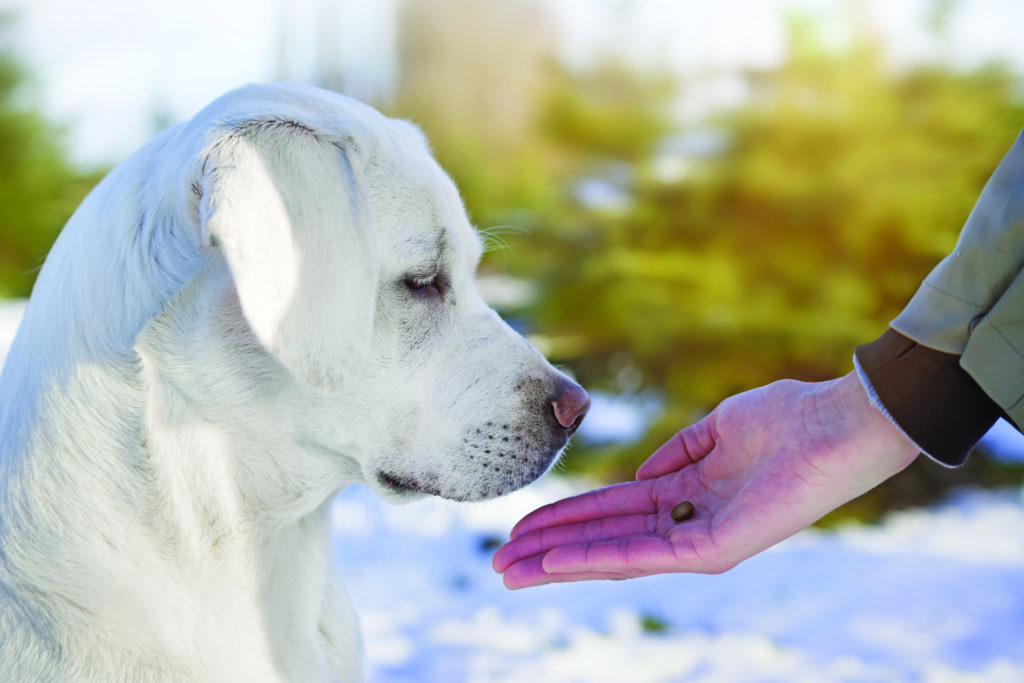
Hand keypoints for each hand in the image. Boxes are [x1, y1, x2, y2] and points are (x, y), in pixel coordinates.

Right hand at [493, 372, 918, 587]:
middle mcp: (690, 522)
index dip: (568, 517)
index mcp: (690, 493)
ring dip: (561, 561)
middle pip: (607, 540)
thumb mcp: (720, 428)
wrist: (842, 419)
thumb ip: (679, 452)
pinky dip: (598, 557)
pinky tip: (558, 559)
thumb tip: (639, 475)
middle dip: (552, 549)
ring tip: (511, 568)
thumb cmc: (791, 416)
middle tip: (500, 562)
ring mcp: (702, 538)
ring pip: (617, 554)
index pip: (615, 512)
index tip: (523, 526)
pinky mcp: (717, 548)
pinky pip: (647, 554)